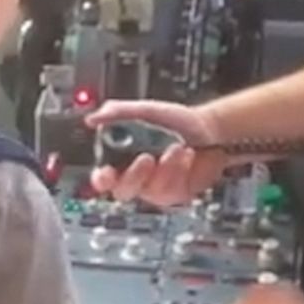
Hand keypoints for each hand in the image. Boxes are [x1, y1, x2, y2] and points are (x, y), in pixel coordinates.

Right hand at [84, 100, 227, 206]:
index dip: (102, 178)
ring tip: (177, 146)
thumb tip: (92, 119)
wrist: (211, 129)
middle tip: (146, 158)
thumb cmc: (177, 121)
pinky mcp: (177, 193)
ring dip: (166, 167)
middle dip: (135, 175)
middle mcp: (137, 176)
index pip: (103, 177)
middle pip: (123, 191)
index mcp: (122, 158)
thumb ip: (117, 112)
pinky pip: (173, 191)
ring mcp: (157, 187)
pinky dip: (180, 170)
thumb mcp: (146, 110)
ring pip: (151, 191)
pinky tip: (186, 156)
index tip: (107, 172)